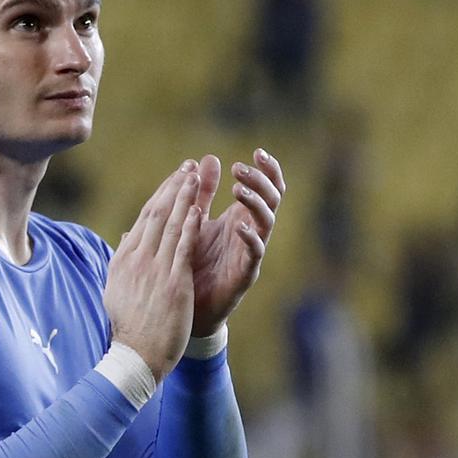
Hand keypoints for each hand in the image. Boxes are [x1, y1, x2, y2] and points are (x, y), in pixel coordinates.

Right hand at [104, 162, 201, 381]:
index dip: (160, 195)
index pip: (144, 219)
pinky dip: (189, 227)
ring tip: (195, 177)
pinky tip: (199, 209)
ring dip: (183, 198)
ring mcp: (154, 271)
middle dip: (173, 187)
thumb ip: (124, 260)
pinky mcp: (172, 284)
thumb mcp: (118, 289)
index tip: (174, 178)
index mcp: (124, 260)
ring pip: (169, 225)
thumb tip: (126, 239)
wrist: (135, 356)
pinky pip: (182, 248)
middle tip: (187, 166)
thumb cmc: (129, 327)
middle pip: (155, 214)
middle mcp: (137, 260)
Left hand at [189, 149, 286, 336]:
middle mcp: (251, 232)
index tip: (259, 152)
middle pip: (272, 199)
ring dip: (255, 203)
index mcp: (241, 216)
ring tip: (237, 189)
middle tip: (240, 169)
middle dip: (260, 180)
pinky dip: (250, 238)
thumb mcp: (194, 220)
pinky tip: (238, 226)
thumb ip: (203, 192)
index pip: (266, 188)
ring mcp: (250, 253)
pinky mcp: (244, 274)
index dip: (267, 170)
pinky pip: (254, 254)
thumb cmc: (192, 262)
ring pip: (267, 222)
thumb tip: (208, 158)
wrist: (186, 306)